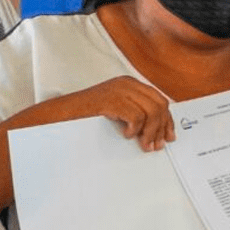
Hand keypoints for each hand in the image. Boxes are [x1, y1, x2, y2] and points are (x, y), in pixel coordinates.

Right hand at [55, 76, 174, 151]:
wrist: (60, 115)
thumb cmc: (87, 116)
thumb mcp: (116, 110)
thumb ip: (135, 113)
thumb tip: (157, 132)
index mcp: (131, 84)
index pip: (160, 100)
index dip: (167, 120)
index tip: (169, 136)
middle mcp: (127, 84)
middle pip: (160, 105)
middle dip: (161, 128)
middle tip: (156, 145)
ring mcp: (119, 90)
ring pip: (152, 111)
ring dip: (150, 132)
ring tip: (143, 145)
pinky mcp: (111, 100)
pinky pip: (136, 116)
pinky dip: (135, 129)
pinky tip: (126, 135)